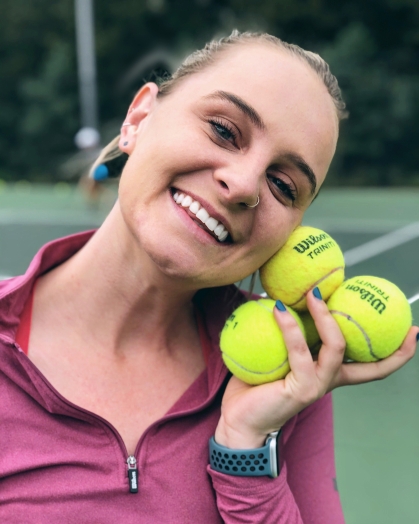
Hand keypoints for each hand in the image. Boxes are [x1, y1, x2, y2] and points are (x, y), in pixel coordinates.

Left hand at [214, 290, 418, 448]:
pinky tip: (277, 307)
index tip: (413, 331)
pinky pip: (299, 351)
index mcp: (329, 373)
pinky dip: (290, 326)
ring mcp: (317, 386)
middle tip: (374, 304)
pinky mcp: (301, 388)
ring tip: (312, 292)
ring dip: (324, 315)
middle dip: (382, 336)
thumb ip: (288, 334)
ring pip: (335, 346)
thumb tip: (282, 296)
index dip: (397, 353)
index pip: (371, 365)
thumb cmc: (257, 386)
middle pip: (368, 361)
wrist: (240, 420)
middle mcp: (329, 380)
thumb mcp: (278, 355)